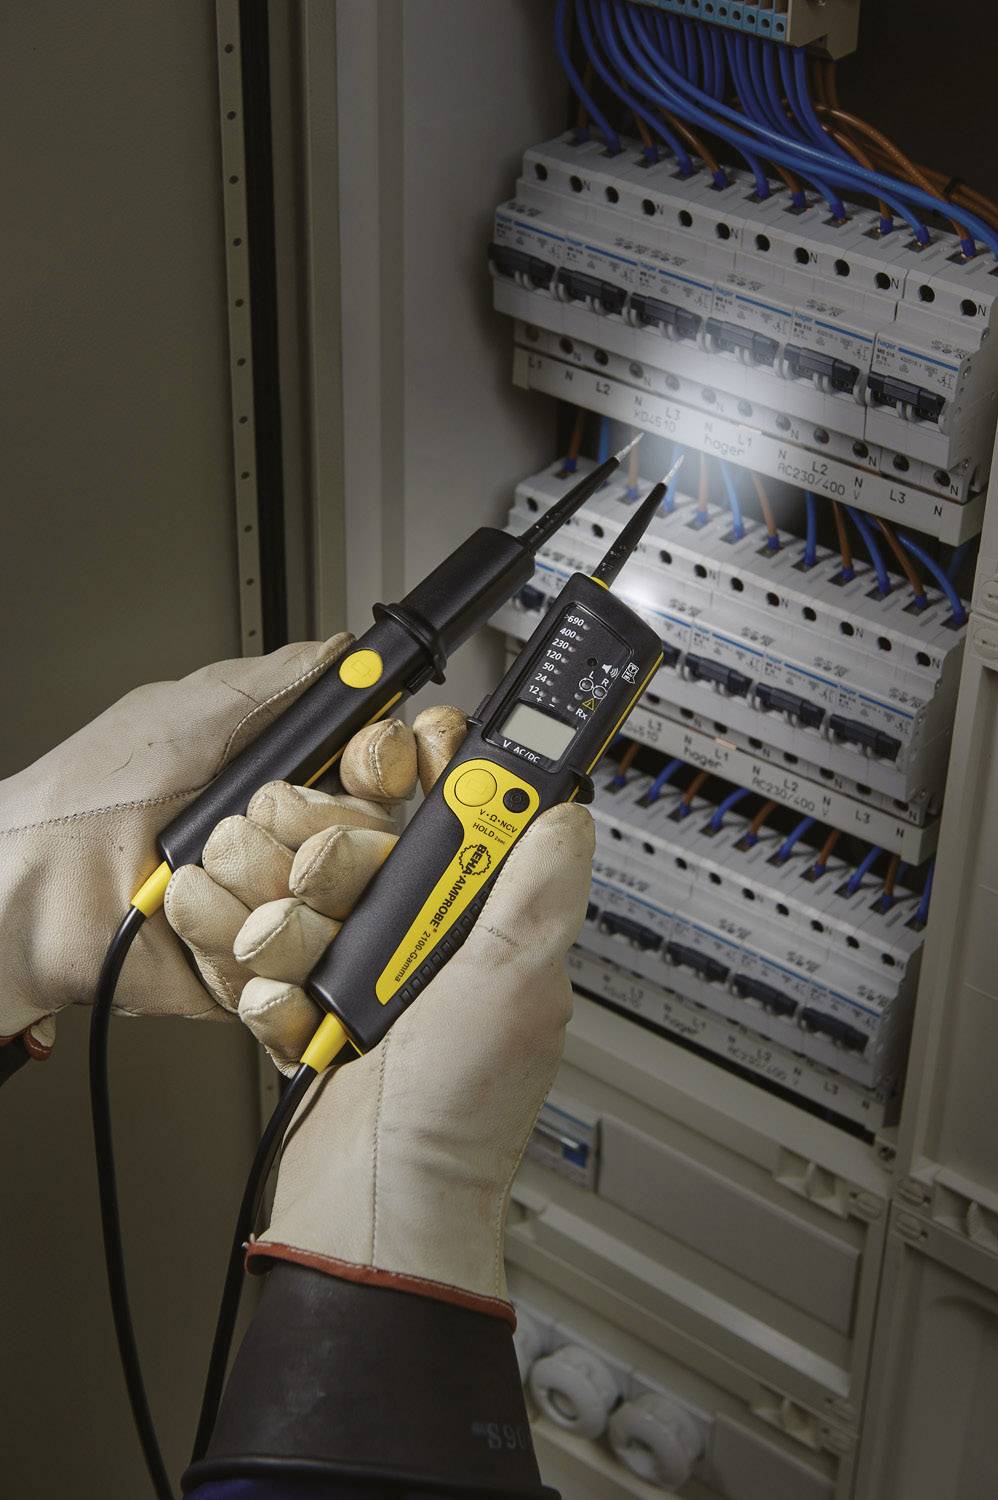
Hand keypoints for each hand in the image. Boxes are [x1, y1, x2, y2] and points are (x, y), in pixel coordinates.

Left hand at [0, 635, 354, 1056]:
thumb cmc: (89, 799)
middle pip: (373, 841)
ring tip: (194, 865)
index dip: (387, 764)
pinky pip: (293, 965)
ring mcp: (278, 913)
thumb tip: (347, 650)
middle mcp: (292, 847)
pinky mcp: (257, 975)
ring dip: (258, 876)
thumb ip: (278, 682)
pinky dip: (233, 932)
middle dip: (312, 823)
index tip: (373, 759)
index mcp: (287, 781)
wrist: (32, 890)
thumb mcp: (189, 714)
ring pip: (337, 902)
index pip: (381, 776)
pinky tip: (186, 913)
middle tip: (251, 814)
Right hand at [166, 720, 594, 1317]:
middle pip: (340, 841)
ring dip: (277, 931)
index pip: (433, 811)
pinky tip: (291, 1022)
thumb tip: (568, 807)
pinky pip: (252, 959)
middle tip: (325, 912)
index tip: (372, 777)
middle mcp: (417, 938)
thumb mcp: (517, 984)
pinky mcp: (299, 1004)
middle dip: (321, 869)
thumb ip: (540, 887)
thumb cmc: (459, 1115)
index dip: (400, 782)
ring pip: (284, 892)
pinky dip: (261, 990)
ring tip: (298, 978)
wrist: (372, 1210)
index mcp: (476, 919)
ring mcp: (353, 972)